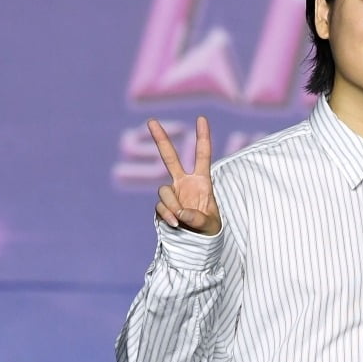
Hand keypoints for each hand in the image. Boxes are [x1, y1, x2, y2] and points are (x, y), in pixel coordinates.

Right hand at [150, 116, 220, 234]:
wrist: (197, 243)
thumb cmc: (209, 230)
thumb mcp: (210, 225)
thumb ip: (197, 218)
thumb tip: (180, 213)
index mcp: (202, 181)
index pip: (202, 155)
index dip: (202, 137)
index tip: (201, 118)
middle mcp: (184, 183)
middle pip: (169, 158)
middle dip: (160, 139)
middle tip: (151, 120)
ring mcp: (171, 193)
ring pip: (163, 191)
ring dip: (172, 206)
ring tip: (182, 220)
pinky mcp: (162, 205)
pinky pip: (160, 207)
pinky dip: (167, 216)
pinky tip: (176, 224)